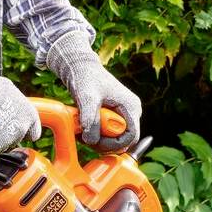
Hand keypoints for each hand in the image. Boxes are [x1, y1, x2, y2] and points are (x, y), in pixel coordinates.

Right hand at [0, 59, 42, 159]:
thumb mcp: (9, 90)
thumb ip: (16, 104)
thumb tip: (14, 107)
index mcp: (29, 115)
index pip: (33, 133)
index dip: (22, 132)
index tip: (12, 130)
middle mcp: (21, 129)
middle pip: (15, 141)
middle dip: (4, 136)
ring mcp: (7, 141)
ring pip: (0, 149)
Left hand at [42, 34, 141, 150]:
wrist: (80, 66)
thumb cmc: (86, 78)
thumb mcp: (87, 98)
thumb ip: (90, 120)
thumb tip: (92, 141)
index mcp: (131, 107)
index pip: (131, 137)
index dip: (114, 144)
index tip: (96, 142)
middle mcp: (131, 111)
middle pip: (123, 140)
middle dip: (104, 142)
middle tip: (86, 137)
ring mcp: (123, 113)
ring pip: (114, 137)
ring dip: (98, 139)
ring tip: (83, 130)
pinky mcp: (114, 114)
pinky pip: (108, 132)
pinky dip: (95, 133)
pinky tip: (84, 127)